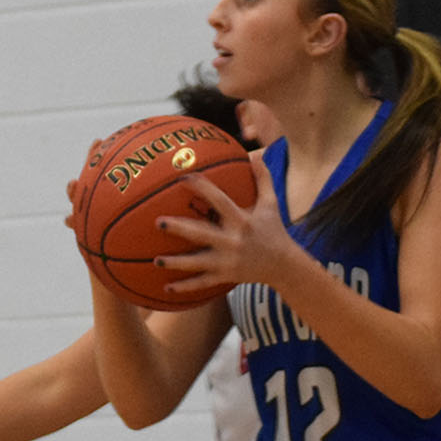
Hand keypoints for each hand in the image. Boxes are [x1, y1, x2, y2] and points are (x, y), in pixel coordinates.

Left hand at [153, 153, 295, 297]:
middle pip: (201, 235)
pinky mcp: (225, 277)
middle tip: (157, 222)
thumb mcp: (271, 204)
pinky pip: (202, 283)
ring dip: (176, 263)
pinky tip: (167, 288)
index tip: (184, 177)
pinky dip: (185, 287)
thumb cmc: (274, 230)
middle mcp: (233, 242)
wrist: (284, 266)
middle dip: (179, 229)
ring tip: (156, 260)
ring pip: (197, 263)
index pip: (219, 201)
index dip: (202, 188)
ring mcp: (228, 262)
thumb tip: (255, 153)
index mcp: (242, 221)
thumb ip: (263, 178)